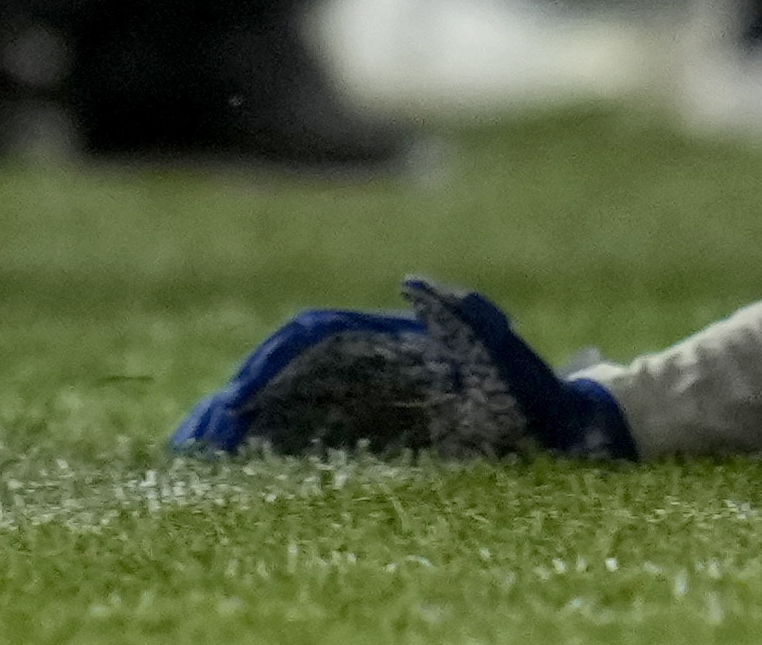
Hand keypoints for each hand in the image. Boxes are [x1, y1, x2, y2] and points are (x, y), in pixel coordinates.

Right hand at [173, 279, 632, 460]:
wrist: (569, 430)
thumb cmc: (539, 395)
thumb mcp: (509, 353)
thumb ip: (468, 317)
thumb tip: (415, 281)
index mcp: (391, 342)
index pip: (314, 339)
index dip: (270, 361)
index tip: (238, 395)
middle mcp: (371, 366)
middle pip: (287, 373)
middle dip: (237, 401)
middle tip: (192, 441)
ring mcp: (371, 399)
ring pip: (290, 407)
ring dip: (243, 429)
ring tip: (196, 461)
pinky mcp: (377, 433)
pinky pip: (311, 441)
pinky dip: (270, 454)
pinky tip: (241, 479)